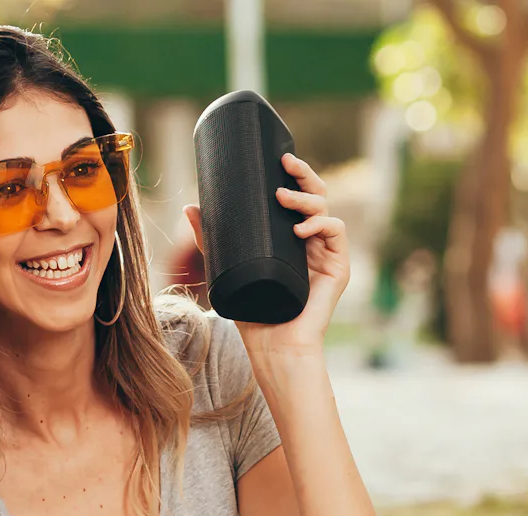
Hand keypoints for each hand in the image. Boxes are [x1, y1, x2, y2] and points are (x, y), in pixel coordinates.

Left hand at [183, 153, 348, 355]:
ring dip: (306, 198)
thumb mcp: (227, 268)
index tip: (278, 157)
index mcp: (290, 238)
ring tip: (282, 198)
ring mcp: (325, 254)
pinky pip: (336, 233)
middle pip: (316, 196)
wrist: (273, 346)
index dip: (293, 174)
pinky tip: (301, 228)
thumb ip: (210, 240)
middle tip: (286, 161)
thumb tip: (190, 206)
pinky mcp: (337, 268)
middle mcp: (311, 242)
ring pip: (326, 209)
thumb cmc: (253, 313)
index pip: (297, 198)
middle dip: (304, 174)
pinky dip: (322, 224)